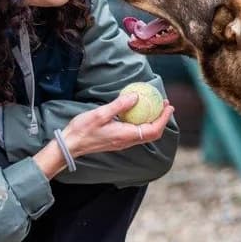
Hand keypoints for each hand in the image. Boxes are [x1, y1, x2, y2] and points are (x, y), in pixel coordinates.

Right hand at [60, 92, 174, 157]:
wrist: (71, 145)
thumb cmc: (83, 130)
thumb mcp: (101, 114)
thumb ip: (120, 105)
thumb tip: (136, 96)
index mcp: (126, 135)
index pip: (153, 130)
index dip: (163, 118)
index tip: (169, 107)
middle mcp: (127, 141)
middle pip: (152, 133)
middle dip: (161, 119)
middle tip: (165, 104)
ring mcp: (123, 142)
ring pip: (145, 134)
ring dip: (153, 121)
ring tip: (155, 106)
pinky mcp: (118, 140)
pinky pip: (137, 132)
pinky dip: (143, 122)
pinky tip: (138, 112)